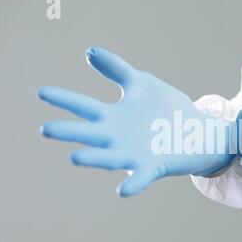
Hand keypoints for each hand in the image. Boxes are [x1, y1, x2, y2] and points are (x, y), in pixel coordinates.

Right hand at [39, 47, 233, 196]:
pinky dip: (132, 184)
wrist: (199, 131)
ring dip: (94, 159)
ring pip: (109, 158)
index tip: (41, 92)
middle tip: (46, 129)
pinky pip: (140, 177)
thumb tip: (89, 51)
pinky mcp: (154, 166)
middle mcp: (119, 138)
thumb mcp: (141, 84)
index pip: (84, 107)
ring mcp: (135, 154)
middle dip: (69, 133)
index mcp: (114, 117)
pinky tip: (122, 190)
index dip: (64, 99)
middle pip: (89, 134)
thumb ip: (117, 69)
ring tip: (74, 157)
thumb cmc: (167, 109)